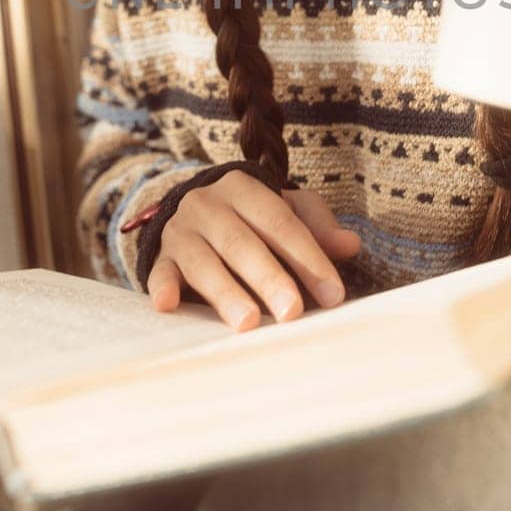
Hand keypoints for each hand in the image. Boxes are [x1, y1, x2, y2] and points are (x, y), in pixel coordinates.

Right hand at [146, 177, 360, 329]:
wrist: (188, 213)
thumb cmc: (248, 219)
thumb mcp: (283, 210)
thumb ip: (316, 226)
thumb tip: (350, 244)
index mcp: (243, 188)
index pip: (280, 222)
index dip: (308, 258)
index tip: (333, 294)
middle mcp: (208, 205)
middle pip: (242, 243)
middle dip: (269, 278)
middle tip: (293, 312)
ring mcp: (180, 232)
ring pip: (204, 262)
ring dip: (226, 292)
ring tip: (248, 322)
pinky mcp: (160, 258)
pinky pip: (160, 273)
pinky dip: (163, 288)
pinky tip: (170, 304)